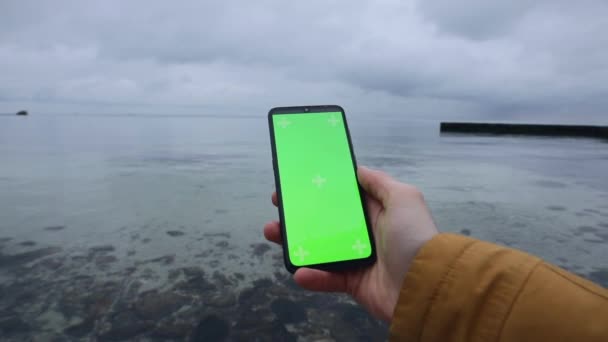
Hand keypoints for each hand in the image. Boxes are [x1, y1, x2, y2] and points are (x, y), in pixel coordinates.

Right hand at [263, 166, 438, 321]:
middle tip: (279, 206)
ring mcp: (357, 258)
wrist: (425, 285)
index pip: (343, 197)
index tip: (298, 182)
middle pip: (325, 220)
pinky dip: (312, 276)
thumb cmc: (415, 237)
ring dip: (295, 242)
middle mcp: (365, 233)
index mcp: (376, 211)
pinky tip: (299, 271)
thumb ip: (380, 182)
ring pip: (320, 247)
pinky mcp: (353, 282)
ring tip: (273, 233)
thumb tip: (359, 169)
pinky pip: (327, 278)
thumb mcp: (404, 198)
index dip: (320, 189)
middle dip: (300, 213)